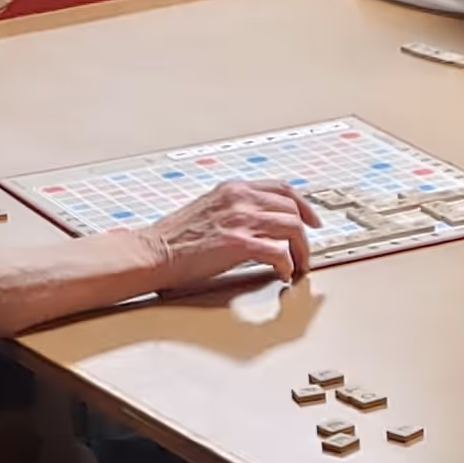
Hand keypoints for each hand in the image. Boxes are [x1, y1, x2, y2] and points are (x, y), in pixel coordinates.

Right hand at [144, 178, 319, 288]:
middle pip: (292, 209)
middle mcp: (239, 198)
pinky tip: (282, 274)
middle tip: (304, 253)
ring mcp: (239, 219)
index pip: (282, 189)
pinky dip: (287, 265)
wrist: (151, 252)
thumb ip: (234, 208)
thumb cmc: (174, 238)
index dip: (303, 205)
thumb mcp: (208, 208)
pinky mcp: (237, 244)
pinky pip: (279, 252)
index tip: (312, 220)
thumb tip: (258, 223)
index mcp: (233, 188)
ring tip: (297, 266)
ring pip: (292, 228)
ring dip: (301, 251)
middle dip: (305, 234)